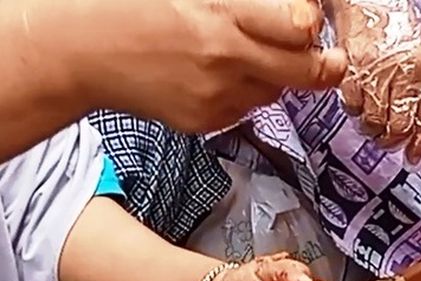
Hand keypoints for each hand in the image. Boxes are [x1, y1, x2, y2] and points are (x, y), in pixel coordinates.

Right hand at [70, 0, 346, 132]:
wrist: (81, 49)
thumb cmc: (132, 7)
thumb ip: (245, 3)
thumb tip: (298, 12)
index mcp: (222, 14)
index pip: (298, 28)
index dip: (313, 28)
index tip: (315, 26)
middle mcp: (225, 58)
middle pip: (304, 73)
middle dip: (325, 68)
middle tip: (333, 62)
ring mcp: (217, 95)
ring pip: (275, 92)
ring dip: (276, 77)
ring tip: (246, 56)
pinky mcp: (206, 121)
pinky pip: (245, 108)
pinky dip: (242, 93)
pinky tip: (214, 74)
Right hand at [327, 0, 420, 161]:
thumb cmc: (395, 22)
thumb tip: (418, 121)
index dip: (420, 144)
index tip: (414, 158)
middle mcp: (401, 72)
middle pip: (398, 126)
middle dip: (393, 140)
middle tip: (388, 141)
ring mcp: (374, 72)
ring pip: (372, 121)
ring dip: (372, 129)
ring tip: (372, 125)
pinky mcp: (350, 70)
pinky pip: (351, 105)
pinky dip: (354, 111)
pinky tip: (358, 105)